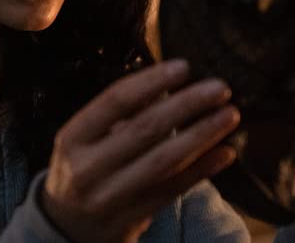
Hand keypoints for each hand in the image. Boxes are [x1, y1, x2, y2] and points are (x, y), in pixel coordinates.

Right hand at [42, 59, 239, 242]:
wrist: (66, 228)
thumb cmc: (81, 169)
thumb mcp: (83, 139)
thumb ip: (119, 114)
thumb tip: (166, 84)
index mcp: (72, 138)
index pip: (115, 101)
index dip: (151, 81)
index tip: (184, 67)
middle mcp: (88, 167)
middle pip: (144, 129)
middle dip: (186, 105)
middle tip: (220, 88)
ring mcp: (110, 196)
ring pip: (164, 161)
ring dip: (201, 135)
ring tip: (229, 115)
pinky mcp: (132, 218)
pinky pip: (173, 189)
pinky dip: (202, 169)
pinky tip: (225, 152)